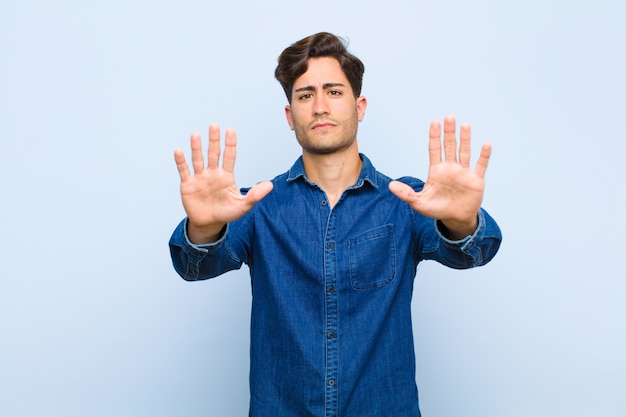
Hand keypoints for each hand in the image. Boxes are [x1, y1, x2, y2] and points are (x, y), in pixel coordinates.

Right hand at [174, 123, 272, 243]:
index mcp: (226, 176)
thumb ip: (255, 195)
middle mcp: (213, 173)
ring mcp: (200, 178)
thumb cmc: (226, 213)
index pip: (229, 157)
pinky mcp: (188, 185)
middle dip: (214, 140)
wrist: (209, 224)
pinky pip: (184, 171)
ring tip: (195, 135)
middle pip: (213, 153)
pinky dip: (181, 162)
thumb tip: (270, 185)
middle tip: (214, 125)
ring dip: (196, 148)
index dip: (230, 144)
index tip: (231, 130)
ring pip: (198, 159)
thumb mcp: (243, 205)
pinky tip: (179, 151)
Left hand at [389, 115, 490, 238]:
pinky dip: (484, 155)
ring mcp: (464, 172)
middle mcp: (450, 168)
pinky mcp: (476, 180)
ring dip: (465, 139)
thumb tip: (390, 185)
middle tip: (449, 117)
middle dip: (449, 133)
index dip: (434, 136)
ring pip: (464, 152)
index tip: (435, 122)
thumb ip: (406, 194)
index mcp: (436, 170)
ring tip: (465, 125)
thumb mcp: (419, 203)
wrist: (456, 219)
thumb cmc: (436, 209)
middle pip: (449, 146)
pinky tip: (486, 144)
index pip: (434, 149)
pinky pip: (481, 165)